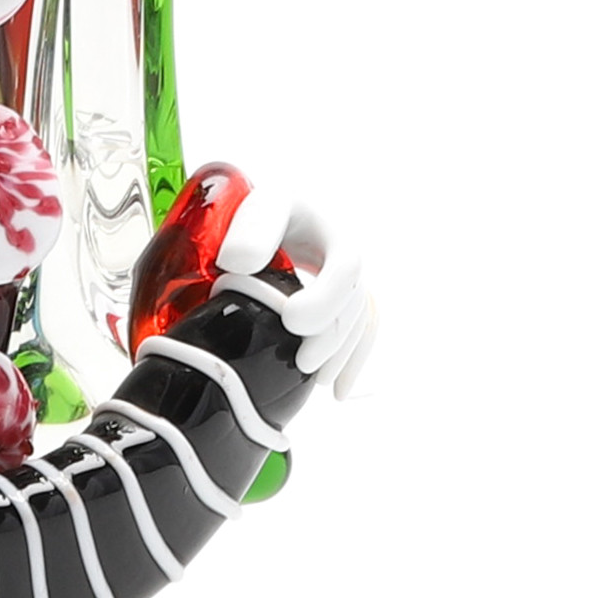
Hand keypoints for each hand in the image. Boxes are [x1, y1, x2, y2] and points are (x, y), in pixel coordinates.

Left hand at [217, 185, 378, 399]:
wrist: (252, 220)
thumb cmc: (252, 209)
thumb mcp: (252, 209)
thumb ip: (249, 229)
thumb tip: (238, 263)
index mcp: (328, 229)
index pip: (346, 266)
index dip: (326, 298)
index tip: (293, 320)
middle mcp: (345, 255)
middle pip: (355, 302)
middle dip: (331, 336)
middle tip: (302, 361)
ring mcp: (345, 280)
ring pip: (358, 322)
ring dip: (340, 354)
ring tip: (316, 381)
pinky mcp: (339, 301)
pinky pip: (358, 331)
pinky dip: (351, 360)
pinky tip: (338, 388)